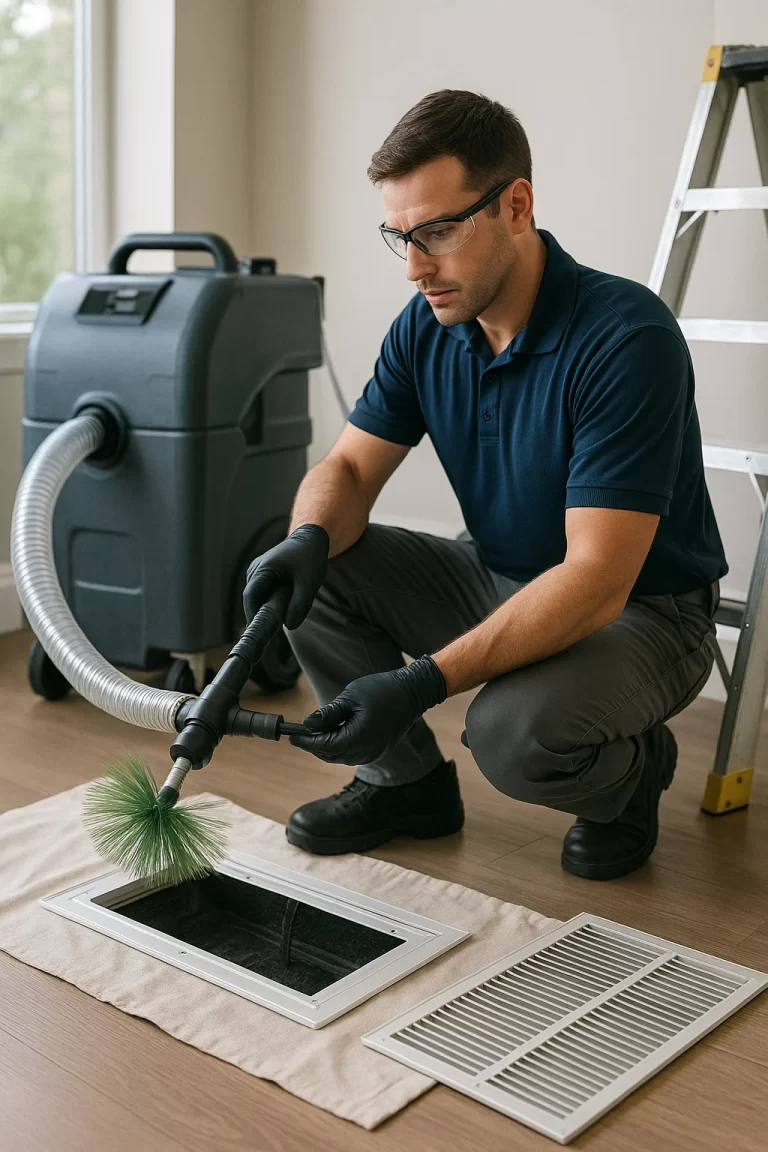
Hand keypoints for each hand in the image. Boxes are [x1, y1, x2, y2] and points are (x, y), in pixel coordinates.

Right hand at [243, 524, 328, 629]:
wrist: (311, 539)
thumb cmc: (310, 558)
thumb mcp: (309, 582)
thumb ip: (300, 604)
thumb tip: (288, 626)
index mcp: (263, 569)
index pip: (250, 597)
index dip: (253, 615)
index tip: (261, 631)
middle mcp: (255, 570)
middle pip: (251, 599)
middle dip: (260, 614)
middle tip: (271, 632)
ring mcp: (257, 572)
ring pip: (256, 597)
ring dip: (265, 608)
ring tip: (278, 619)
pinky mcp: (262, 575)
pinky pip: (261, 593)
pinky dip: (268, 602)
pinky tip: (280, 608)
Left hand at [289, 655, 446, 764]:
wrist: (412, 692)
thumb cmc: (382, 690)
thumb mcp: (350, 697)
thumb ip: (328, 713)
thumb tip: (307, 724)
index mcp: (359, 738)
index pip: (324, 746)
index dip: (306, 742)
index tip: (291, 735)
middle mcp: (366, 751)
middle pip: (331, 756)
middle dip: (313, 746)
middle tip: (299, 733)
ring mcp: (373, 753)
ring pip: (341, 757)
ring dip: (326, 747)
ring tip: (314, 732)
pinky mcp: (377, 750)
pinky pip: (352, 755)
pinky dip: (339, 747)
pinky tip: (333, 734)